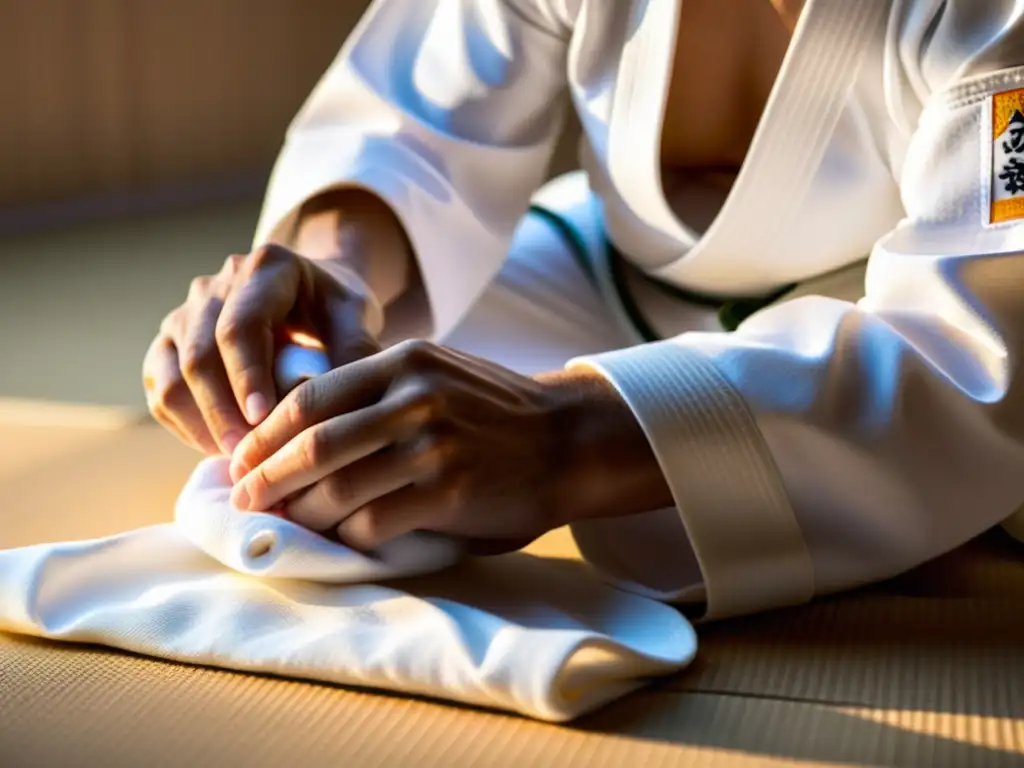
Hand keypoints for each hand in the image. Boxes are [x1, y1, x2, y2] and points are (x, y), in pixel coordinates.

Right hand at [143, 244, 380, 455]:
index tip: (263, 420)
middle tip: (252, 456)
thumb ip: (353, 354)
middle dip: (224, 413)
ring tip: (241, 459)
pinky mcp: (169, 348)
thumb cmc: (336, 313)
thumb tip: (340, 407)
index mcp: (264, 268)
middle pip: (200, 356)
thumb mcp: (357, 321)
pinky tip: (222, 450)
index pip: (240, 326)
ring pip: (172, 378)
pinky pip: (162, 393)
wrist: (312, 301)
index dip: (247, 376)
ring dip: (203, 425)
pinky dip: (187, 427)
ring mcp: (184, 316)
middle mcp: (214, 286)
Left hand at [228, 340, 673, 553]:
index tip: (243, 459)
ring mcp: (433, 445)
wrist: (569, 438)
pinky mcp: (449, 492)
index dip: (266, 434)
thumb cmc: (495, 412)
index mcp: (404, 362)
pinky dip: (349, 536)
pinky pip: (375, 522)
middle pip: (313, 443)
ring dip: (302, 513)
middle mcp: (414, 397)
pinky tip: (340, 539)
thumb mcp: (438, 374)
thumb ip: (379, 391)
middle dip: (267, 477)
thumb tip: (302, 431)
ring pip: (338, 488)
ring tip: (284, 523)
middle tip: (244, 498)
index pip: (310, 397)